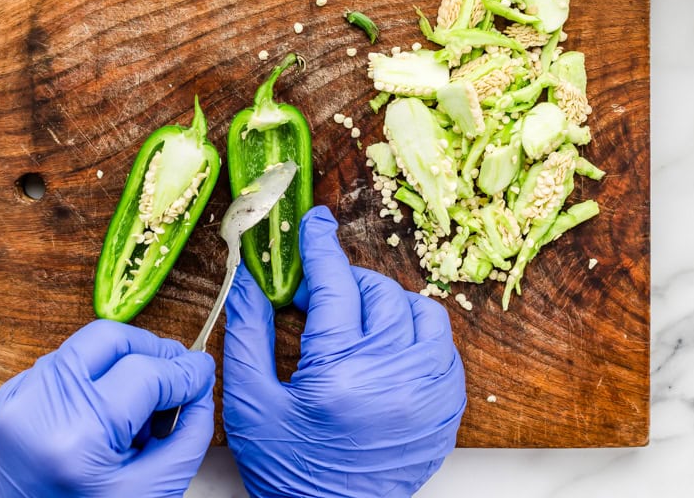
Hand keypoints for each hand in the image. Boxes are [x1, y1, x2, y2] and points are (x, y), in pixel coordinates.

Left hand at [0, 320, 214, 497]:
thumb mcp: (151, 494)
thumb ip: (187, 437)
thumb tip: (199, 389)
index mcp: (77, 437)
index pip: (146, 372)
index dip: (184, 371)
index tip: (201, 374)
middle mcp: (40, 408)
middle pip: (110, 338)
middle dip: (152, 350)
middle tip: (176, 374)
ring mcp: (18, 400)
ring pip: (84, 347)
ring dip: (122, 362)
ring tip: (140, 406)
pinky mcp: (8, 401)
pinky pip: (60, 369)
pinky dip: (91, 379)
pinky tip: (105, 414)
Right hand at [223, 206, 465, 497]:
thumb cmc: (288, 470)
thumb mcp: (250, 402)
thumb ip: (248, 333)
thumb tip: (247, 278)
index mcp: (338, 372)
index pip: (334, 283)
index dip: (320, 245)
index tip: (314, 222)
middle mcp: (393, 376)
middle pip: (375, 291)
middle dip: (343, 283)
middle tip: (316, 301)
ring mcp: (428, 391)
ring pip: (418, 310)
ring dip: (384, 304)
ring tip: (355, 322)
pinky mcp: (447, 407)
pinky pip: (442, 344)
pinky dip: (415, 333)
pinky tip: (386, 348)